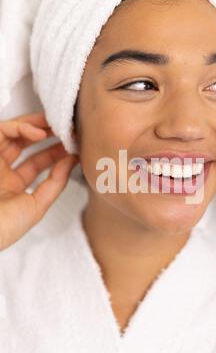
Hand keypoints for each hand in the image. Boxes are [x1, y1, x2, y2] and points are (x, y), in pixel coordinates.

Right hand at [0, 112, 78, 250]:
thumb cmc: (3, 227)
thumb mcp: (37, 205)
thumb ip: (56, 182)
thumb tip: (71, 160)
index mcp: (11, 186)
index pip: (35, 163)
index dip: (54, 152)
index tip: (72, 146)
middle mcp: (0, 171)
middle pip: (24, 144)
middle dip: (45, 134)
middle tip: (66, 129)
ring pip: (14, 132)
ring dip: (36, 126)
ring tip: (57, 125)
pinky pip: (3, 130)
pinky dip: (22, 127)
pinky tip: (40, 133)